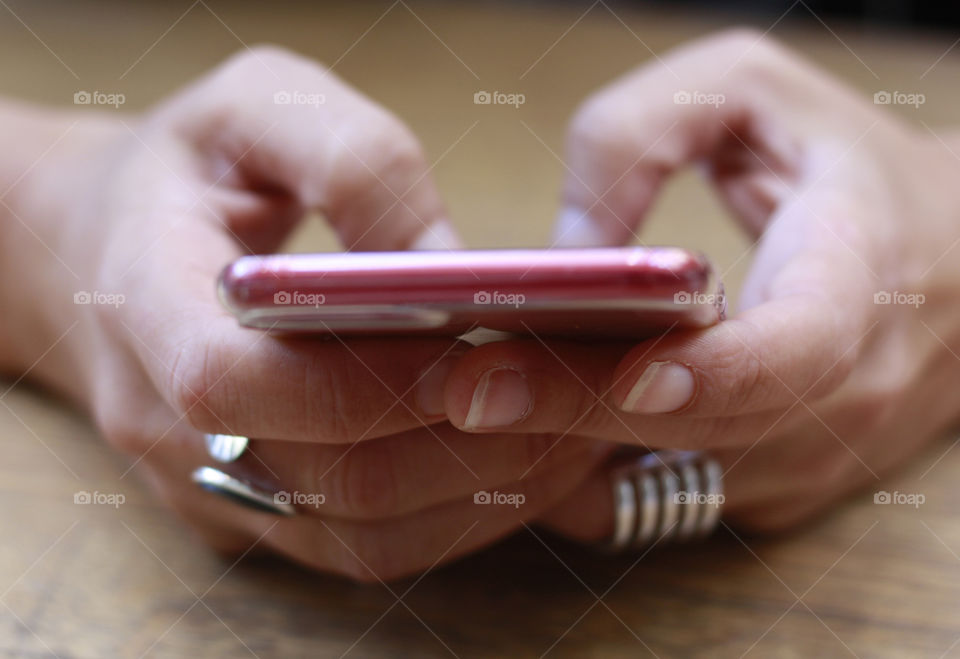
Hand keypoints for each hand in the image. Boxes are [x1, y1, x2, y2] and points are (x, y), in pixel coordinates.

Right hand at [0, 47, 608, 579]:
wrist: (108, 250)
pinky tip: (529, 458)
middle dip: (466, 440)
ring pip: (365, 532)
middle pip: (329, 477)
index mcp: (144, 307)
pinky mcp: (264, 514)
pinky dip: (463, 513)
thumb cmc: (190, 166)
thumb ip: (352, 162)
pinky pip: (371, 545)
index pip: (236, 383)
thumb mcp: (257, 106)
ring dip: (484, 488)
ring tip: (579, 426)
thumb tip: (450, 264)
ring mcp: (216, 486)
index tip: (482, 347)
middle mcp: (169, 427)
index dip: (366, 380)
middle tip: (577, 389)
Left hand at [439, 30, 959, 537]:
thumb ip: (642, 134)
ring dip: (576, 448)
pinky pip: (670, 499)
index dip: (712, 368)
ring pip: (680, 478)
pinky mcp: (774, 488)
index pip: (798, 347)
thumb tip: (565, 249)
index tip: (624, 369)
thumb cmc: (841, 162)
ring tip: (484, 398)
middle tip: (465, 385)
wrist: (948, 260)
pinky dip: (597, 471)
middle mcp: (846, 390)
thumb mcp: (747, 92)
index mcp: (856, 277)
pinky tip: (538, 424)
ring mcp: (812, 455)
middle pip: (706, 425)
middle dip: (578, 409)